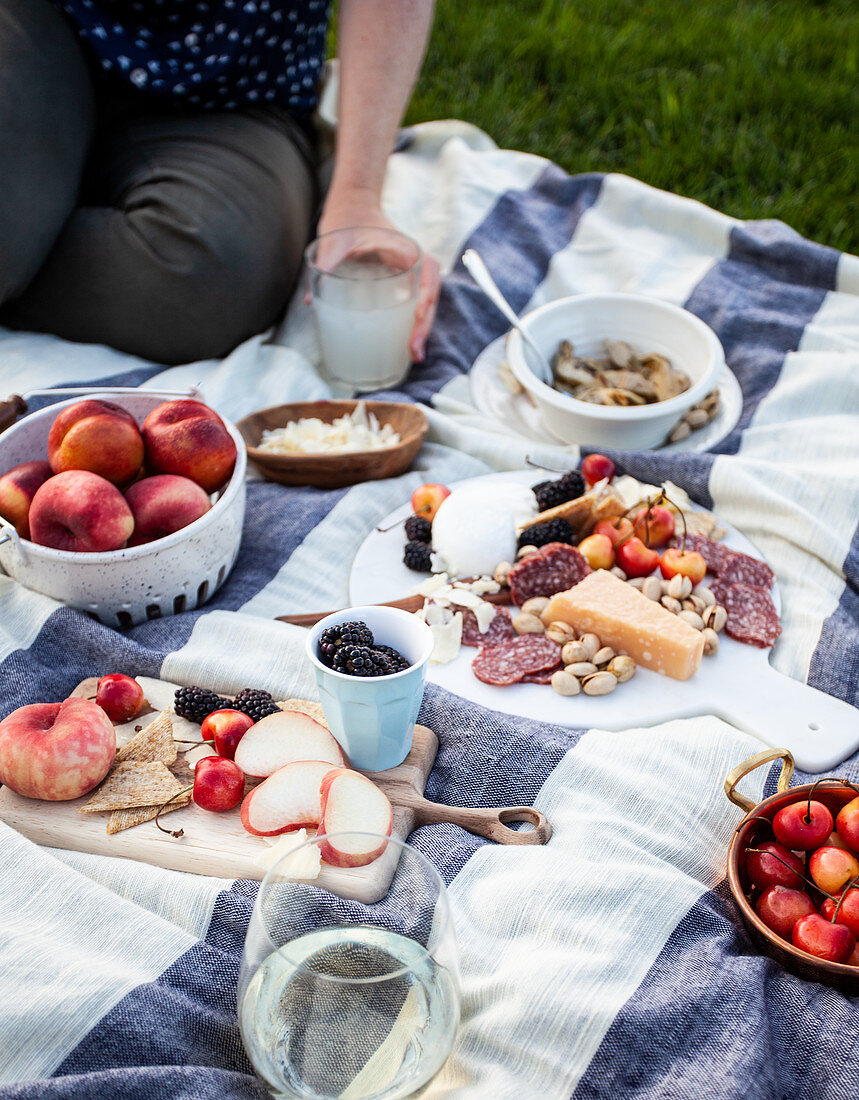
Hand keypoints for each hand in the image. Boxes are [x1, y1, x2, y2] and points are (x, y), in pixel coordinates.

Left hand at [314, 200, 439, 362]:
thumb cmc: (347, 220)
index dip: (427, 295)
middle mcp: (413, 263)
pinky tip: (405, 347)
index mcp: (405, 248)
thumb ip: (326, 264)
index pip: (428, 272)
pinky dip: (412, 326)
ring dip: (421, 330)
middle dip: (424, 325)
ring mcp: (410, 276)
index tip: (418, 314)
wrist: (352, 209)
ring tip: (414, 355)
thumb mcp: (335, 240)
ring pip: (424, 305)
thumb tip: (311, 300)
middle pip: (429, 296)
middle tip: (414, 350)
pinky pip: (413, 306)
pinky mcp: (401, 285)